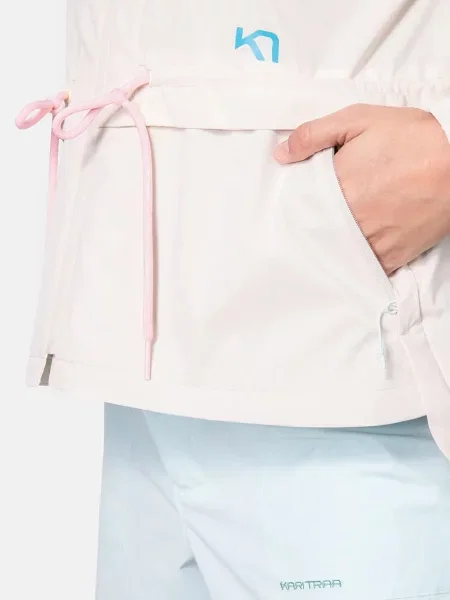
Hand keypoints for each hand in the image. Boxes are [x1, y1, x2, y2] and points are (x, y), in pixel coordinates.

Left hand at [274, 104, 449, 273]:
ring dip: (329, 247)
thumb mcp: (360, 120)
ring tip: (327, 236)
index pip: (299, 206)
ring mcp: (372, 243)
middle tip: (307, 220)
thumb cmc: (413, 139)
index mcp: (337, 189)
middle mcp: (351, 222)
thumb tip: (281, 154)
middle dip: (310, 227)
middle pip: (315, 232)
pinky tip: (349, 254)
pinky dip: (354, 263)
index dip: (294, 204)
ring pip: (337, 254)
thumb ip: (315, 134)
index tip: (291, 202)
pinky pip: (364, 268)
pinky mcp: (393, 257)